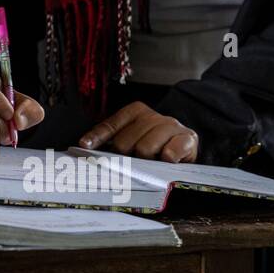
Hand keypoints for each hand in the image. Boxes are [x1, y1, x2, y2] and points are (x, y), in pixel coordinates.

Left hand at [78, 101, 197, 161]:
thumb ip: (114, 141)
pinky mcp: (188, 138)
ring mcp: (171, 125)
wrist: (188, 145)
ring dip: (147, 160)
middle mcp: (153, 116)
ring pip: (145, 148)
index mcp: (136, 112)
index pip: (111, 125)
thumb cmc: (156, 144)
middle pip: (125, 142)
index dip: (97, 137)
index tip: (85, 145)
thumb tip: (88, 147)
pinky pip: (170, 153)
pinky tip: (167, 160)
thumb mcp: (134, 138)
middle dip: (127, 156)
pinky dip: (166, 159)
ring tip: (153, 160)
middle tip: (135, 160)